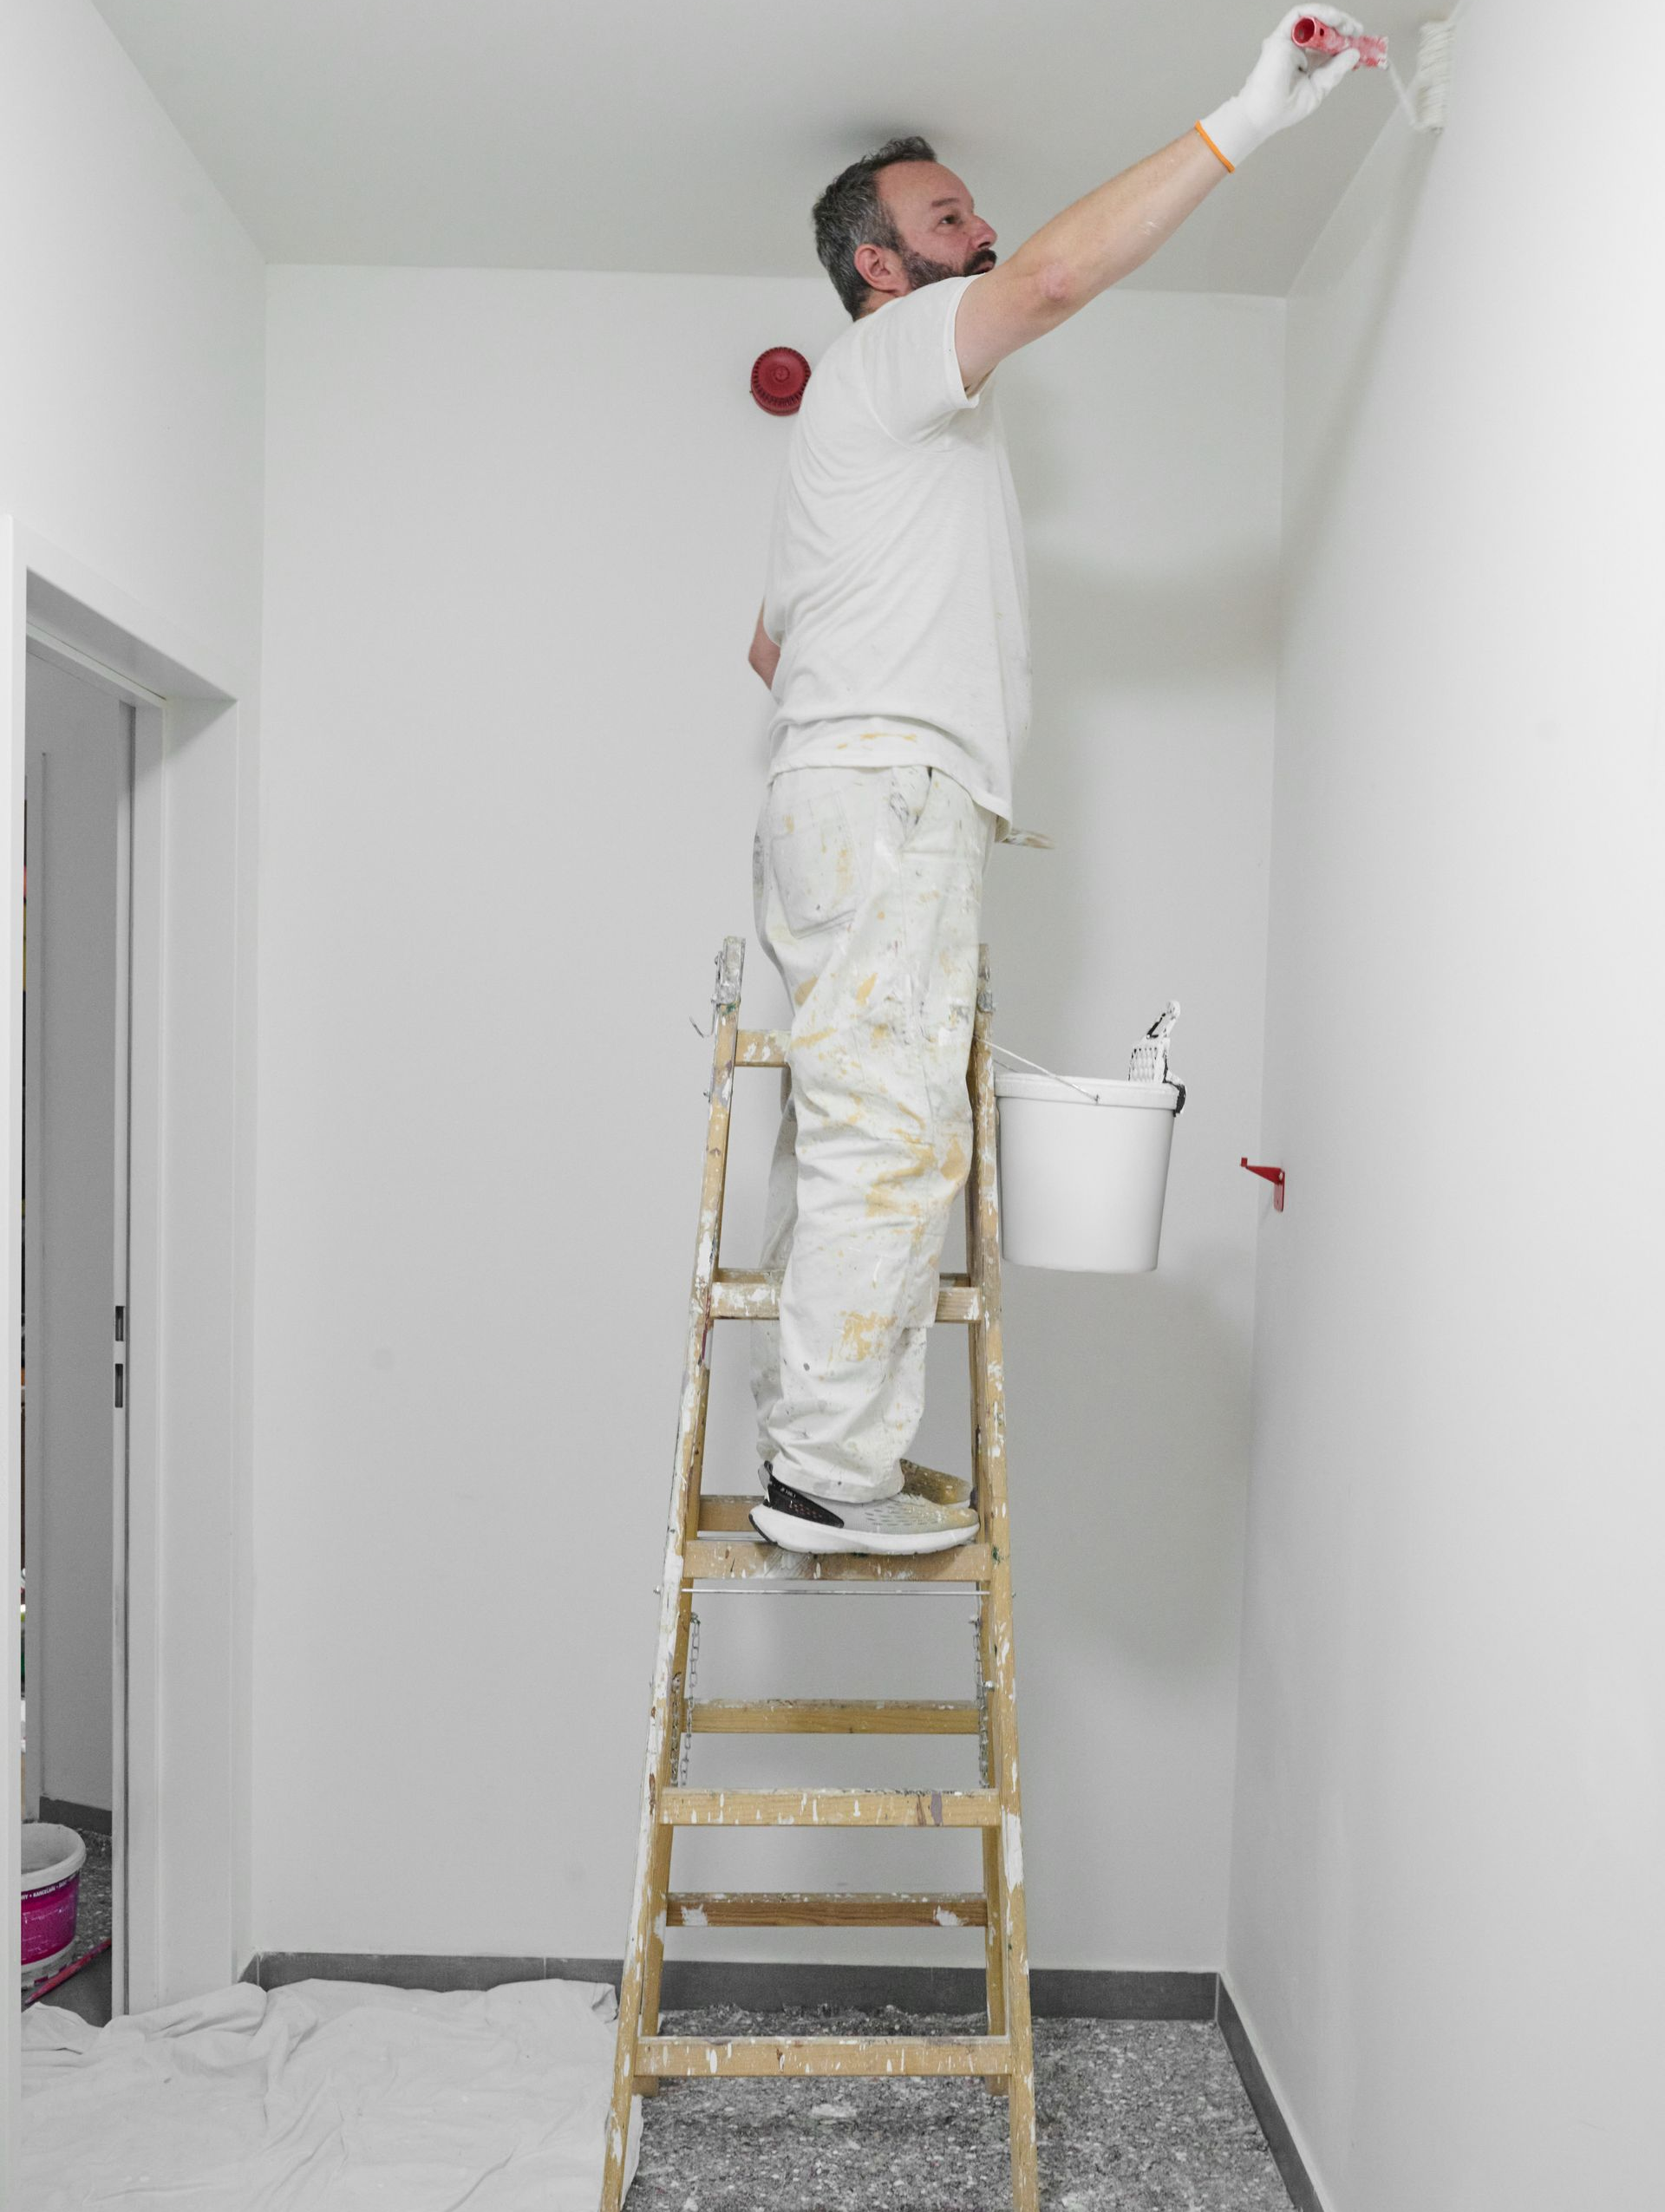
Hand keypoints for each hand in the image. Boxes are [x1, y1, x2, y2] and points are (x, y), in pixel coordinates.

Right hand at [1200, 7, 1363, 168]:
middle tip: (1357, 31)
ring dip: (1334, 18)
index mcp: (1307, 61)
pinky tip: (1333, 19)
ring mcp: (1289, 41)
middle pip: (1324, 28)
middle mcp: (1298, 48)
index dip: (1346, 40)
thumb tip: (1353, 53)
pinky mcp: (1281, 35)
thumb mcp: (1319, 88)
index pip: (1329, 44)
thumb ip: (1336, 70)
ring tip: (1347, 26)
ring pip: (1314, 17)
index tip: (1360, 41)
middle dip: (1344, 26)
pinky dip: (1319, 12)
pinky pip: (1301, 14)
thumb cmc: (1284, 108)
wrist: (1265, 114)